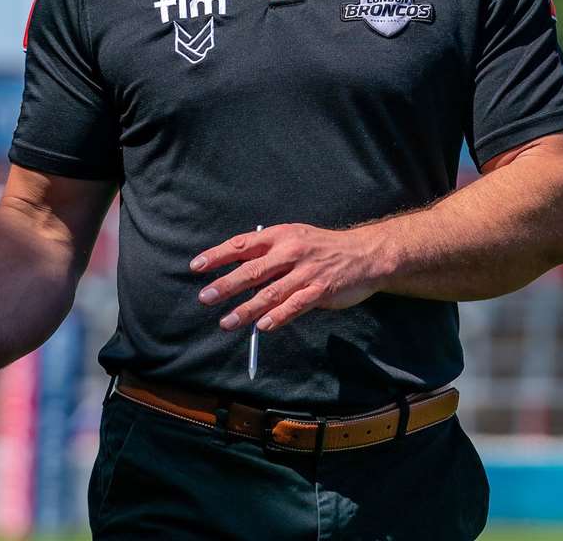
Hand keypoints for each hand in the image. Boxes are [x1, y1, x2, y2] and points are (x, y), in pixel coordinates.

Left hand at [191, 224, 386, 332]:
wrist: (364, 253)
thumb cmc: (323, 248)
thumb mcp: (295, 238)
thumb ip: (269, 253)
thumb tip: (239, 272)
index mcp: (280, 236)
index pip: (242, 244)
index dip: (218, 255)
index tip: (197, 266)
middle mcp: (290, 252)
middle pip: (251, 270)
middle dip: (225, 285)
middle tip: (205, 297)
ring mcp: (305, 272)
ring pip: (269, 293)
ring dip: (246, 309)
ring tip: (226, 322)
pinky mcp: (320, 291)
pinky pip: (294, 306)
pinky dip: (277, 317)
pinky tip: (263, 327)